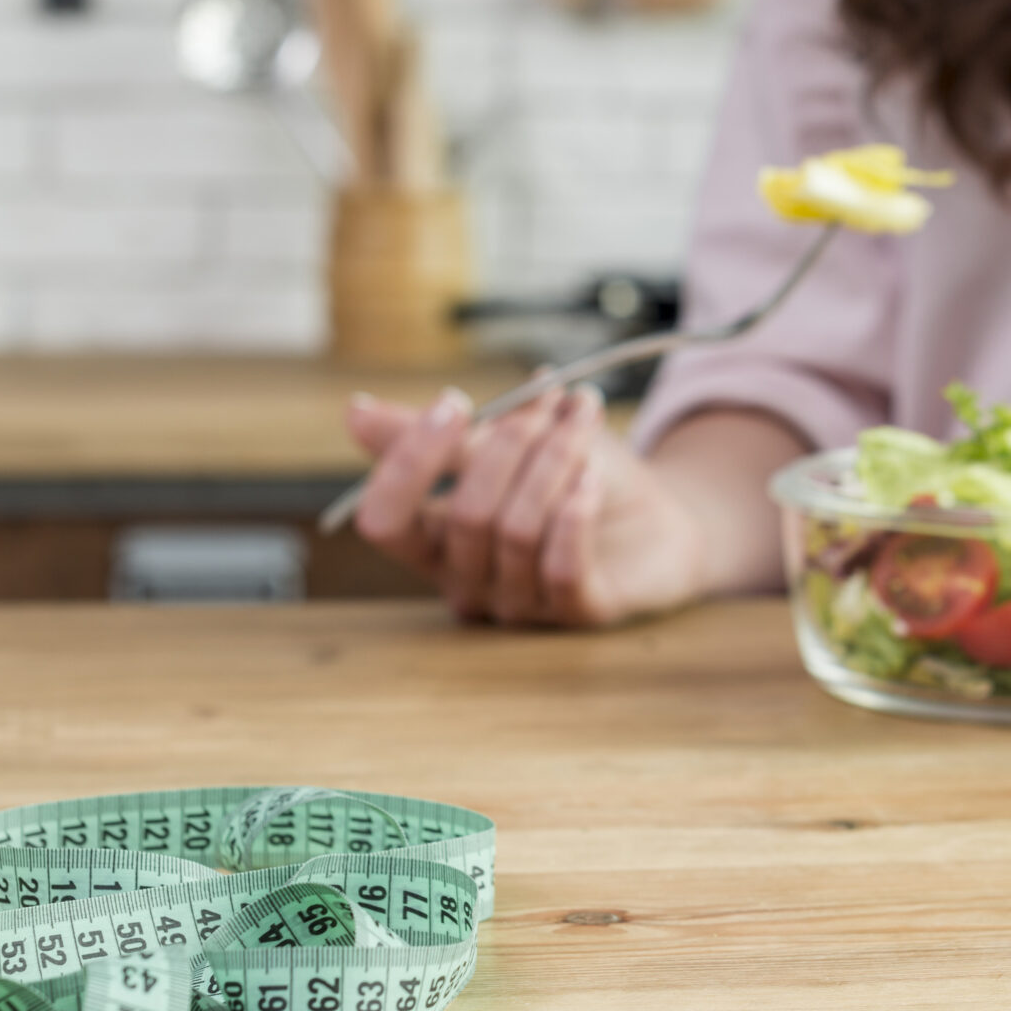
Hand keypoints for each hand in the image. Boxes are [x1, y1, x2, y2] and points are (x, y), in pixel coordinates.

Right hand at [345, 386, 708, 628]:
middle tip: (551, 396)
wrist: (658, 516)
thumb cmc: (570, 477)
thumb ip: (433, 437)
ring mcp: (520, 603)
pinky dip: (576, 513)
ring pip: (519, 529)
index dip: (410, 463)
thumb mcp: (503, 442)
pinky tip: (593, 480)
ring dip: (557, 459)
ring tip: (584, 419)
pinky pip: (561, 566)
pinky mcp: (576, 615)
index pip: (386, 522)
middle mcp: (467, 580)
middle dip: (512, 442)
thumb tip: (353, 413)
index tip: (454, 402)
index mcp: (434, 540)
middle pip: (466, 514)